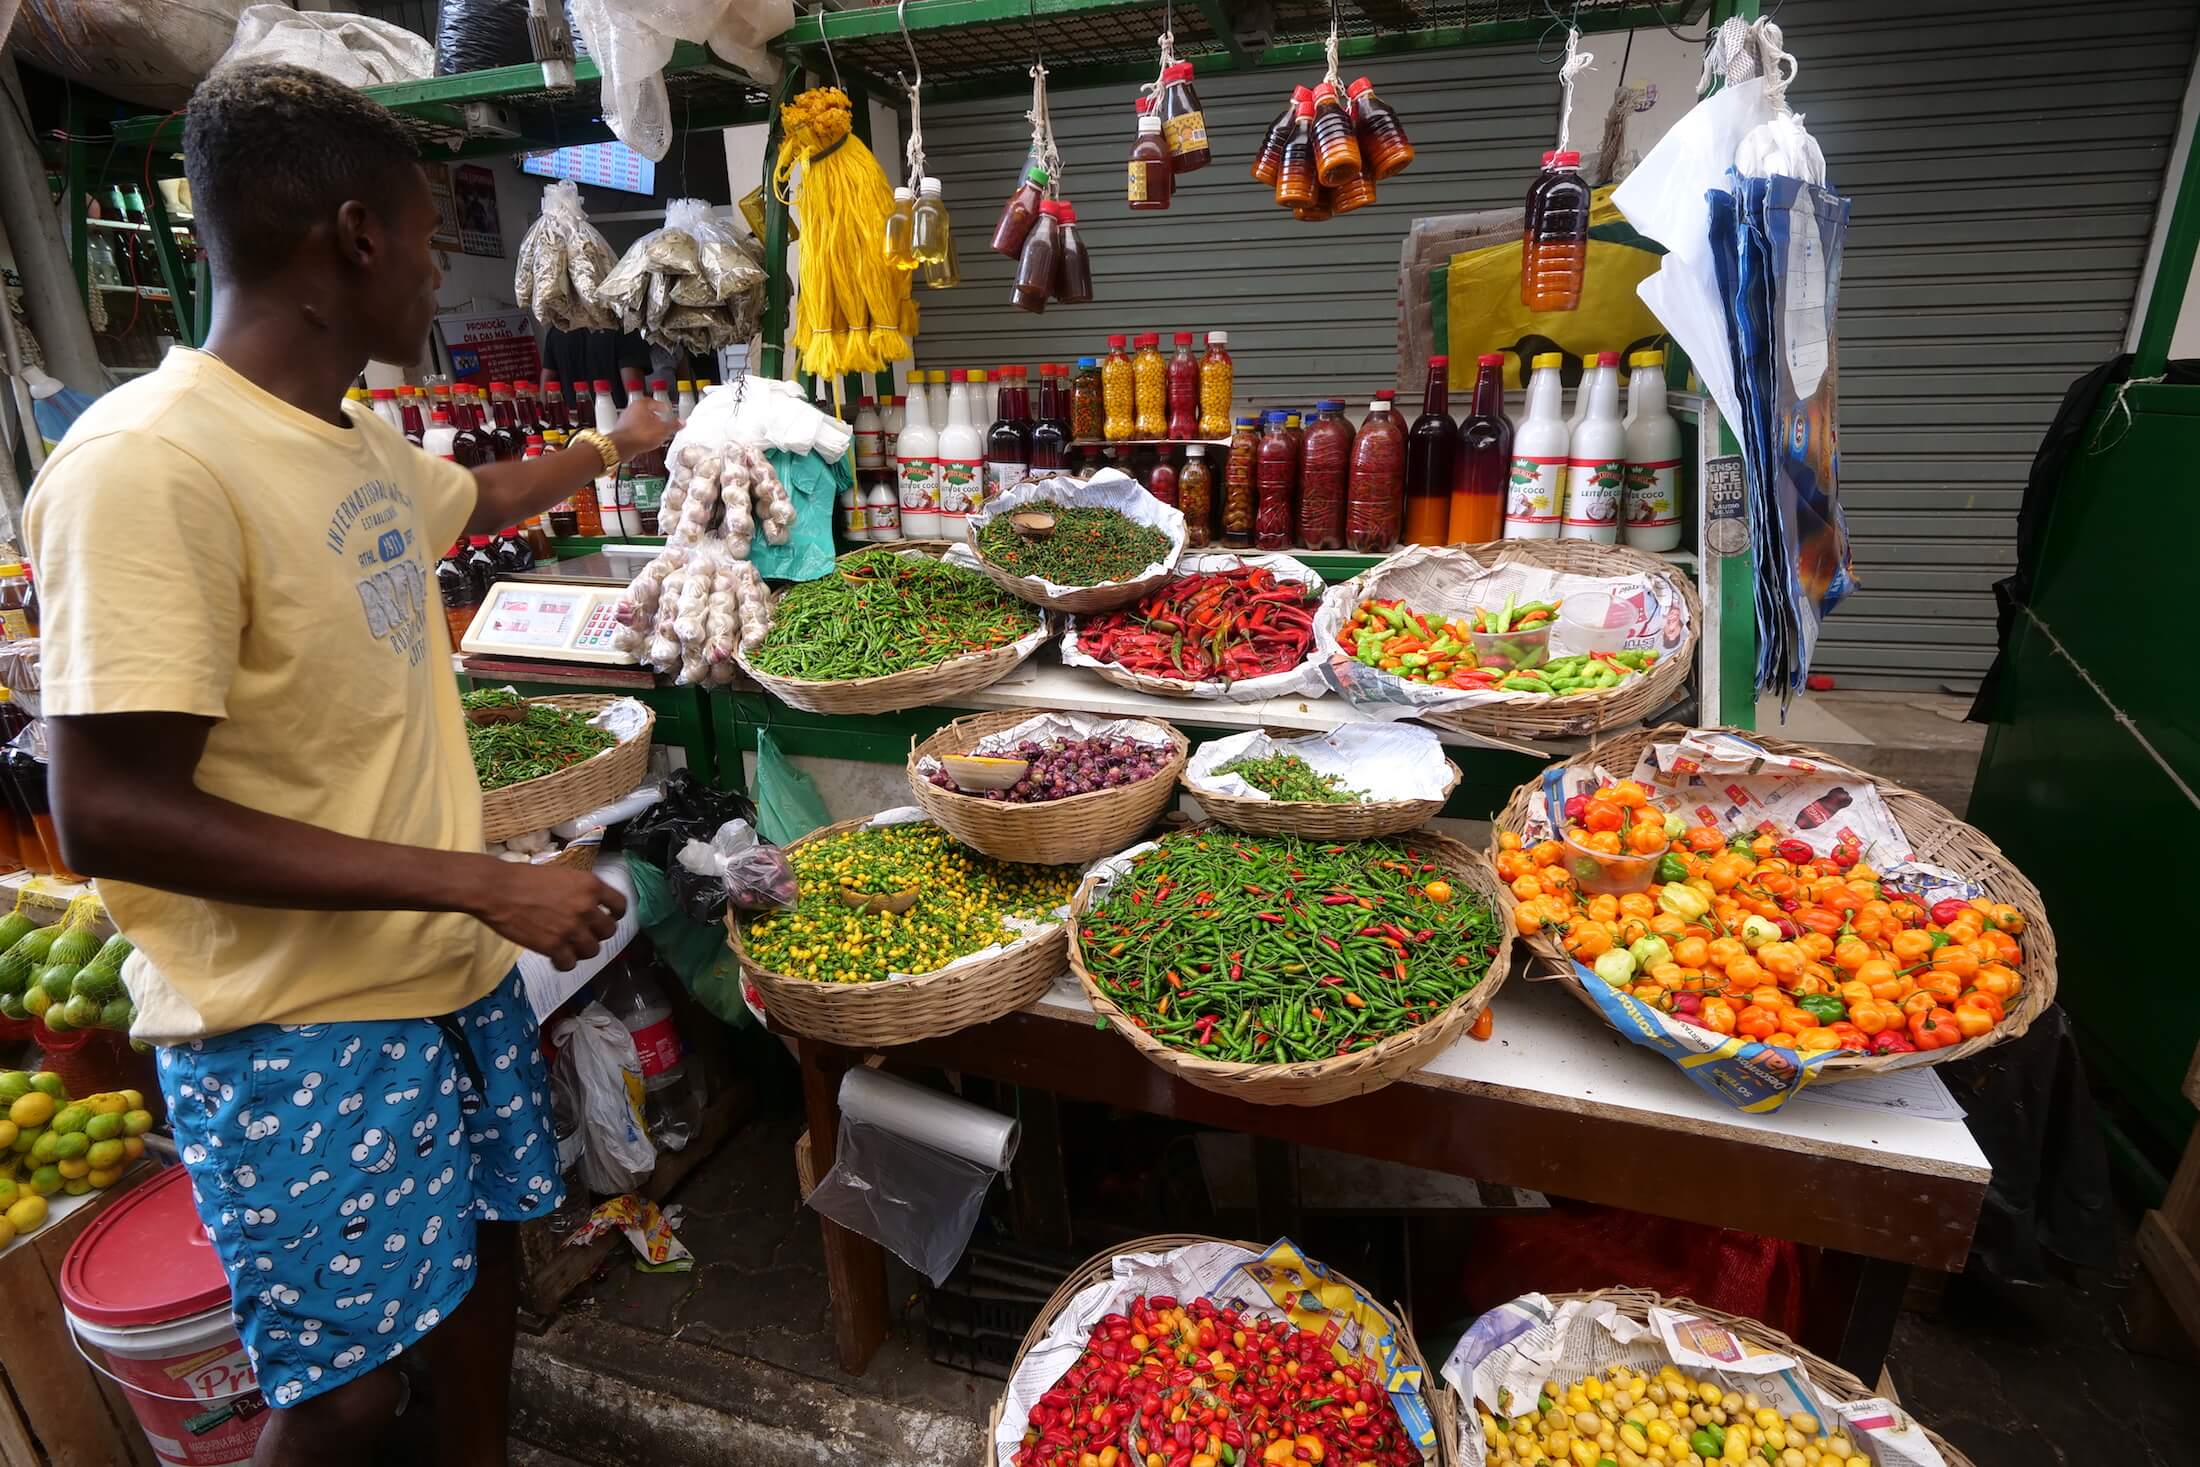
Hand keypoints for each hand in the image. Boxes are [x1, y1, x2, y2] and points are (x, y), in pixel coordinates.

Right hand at [463, 857, 626, 969]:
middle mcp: (586, 908)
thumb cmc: (525, 877)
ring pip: (592, 950)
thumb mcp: (562, 874)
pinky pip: (570, 963)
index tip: (608, 918)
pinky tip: (556, 957)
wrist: (497, 890)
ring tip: (570, 947)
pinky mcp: (554, 947)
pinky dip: (564, 962)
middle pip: (608, 931)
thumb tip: (590, 903)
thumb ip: (580, 890)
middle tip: (584, 934)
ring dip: (582, 950)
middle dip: (597, 934)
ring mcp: (571, 929)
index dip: (616, 914)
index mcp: (591, 886)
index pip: (620, 905)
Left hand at [611, 396, 676, 461]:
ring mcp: (625, 420)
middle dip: (654, 416)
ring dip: (647, 424)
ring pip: (639, 420)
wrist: (621, 447)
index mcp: (641, 405)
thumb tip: (681, 422)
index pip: (654, 402)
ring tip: (655, 431)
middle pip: (645, 410)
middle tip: (661, 420)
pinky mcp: (622, 431)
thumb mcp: (663, 430)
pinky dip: (641, 432)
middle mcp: (631, 410)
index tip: (666, 409)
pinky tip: (646, 439)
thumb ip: (673, 425)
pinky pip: (634, 429)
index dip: (661, 406)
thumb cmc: (639, 435)